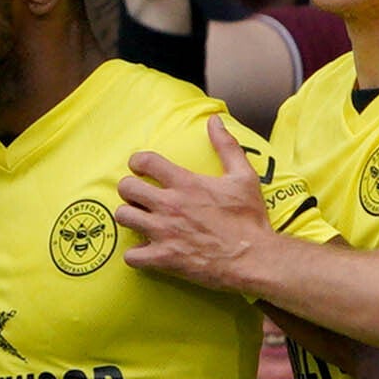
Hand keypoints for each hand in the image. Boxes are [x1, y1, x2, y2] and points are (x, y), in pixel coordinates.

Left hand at [107, 119, 275, 288]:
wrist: (254, 258)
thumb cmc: (250, 219)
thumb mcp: (244, 176)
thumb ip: (226, 146)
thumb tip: (215, 120)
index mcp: (186, 183)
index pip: (145, 161)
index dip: (137, 162)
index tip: (140, 167)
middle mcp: (169, 205)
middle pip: (127, 188)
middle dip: (130, 189)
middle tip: (139, 196)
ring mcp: (164, 232)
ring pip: (124, 217)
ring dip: (130, 217)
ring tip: (140, 220)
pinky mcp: (164, 259)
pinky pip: (130, 255)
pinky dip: (135, 254)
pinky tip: (145, 251)